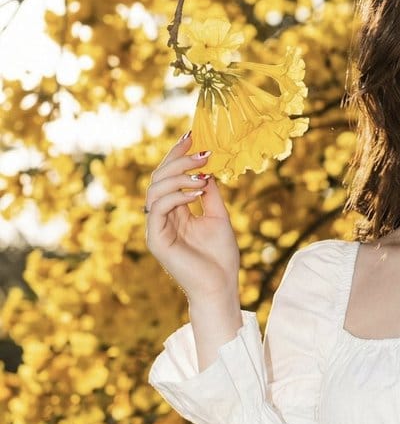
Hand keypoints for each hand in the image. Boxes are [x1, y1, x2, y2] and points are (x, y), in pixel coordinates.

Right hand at [144, 131, 239, 304]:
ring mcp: (156, 227)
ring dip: (179, 176)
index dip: (178, 155)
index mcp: (174, 210)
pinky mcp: (156, 239)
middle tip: (200, 150)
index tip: (193, 136)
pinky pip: (158, 207)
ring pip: (155, 189)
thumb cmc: (220, 257)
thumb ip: (209, 194)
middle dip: (179, 159)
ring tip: (202, 175)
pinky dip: (176, 196)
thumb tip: (207, 170)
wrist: (220, 286)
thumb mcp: (218, 217)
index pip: (169, 175)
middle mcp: (161, 216)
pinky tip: (196, 193)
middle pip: (159, 177)